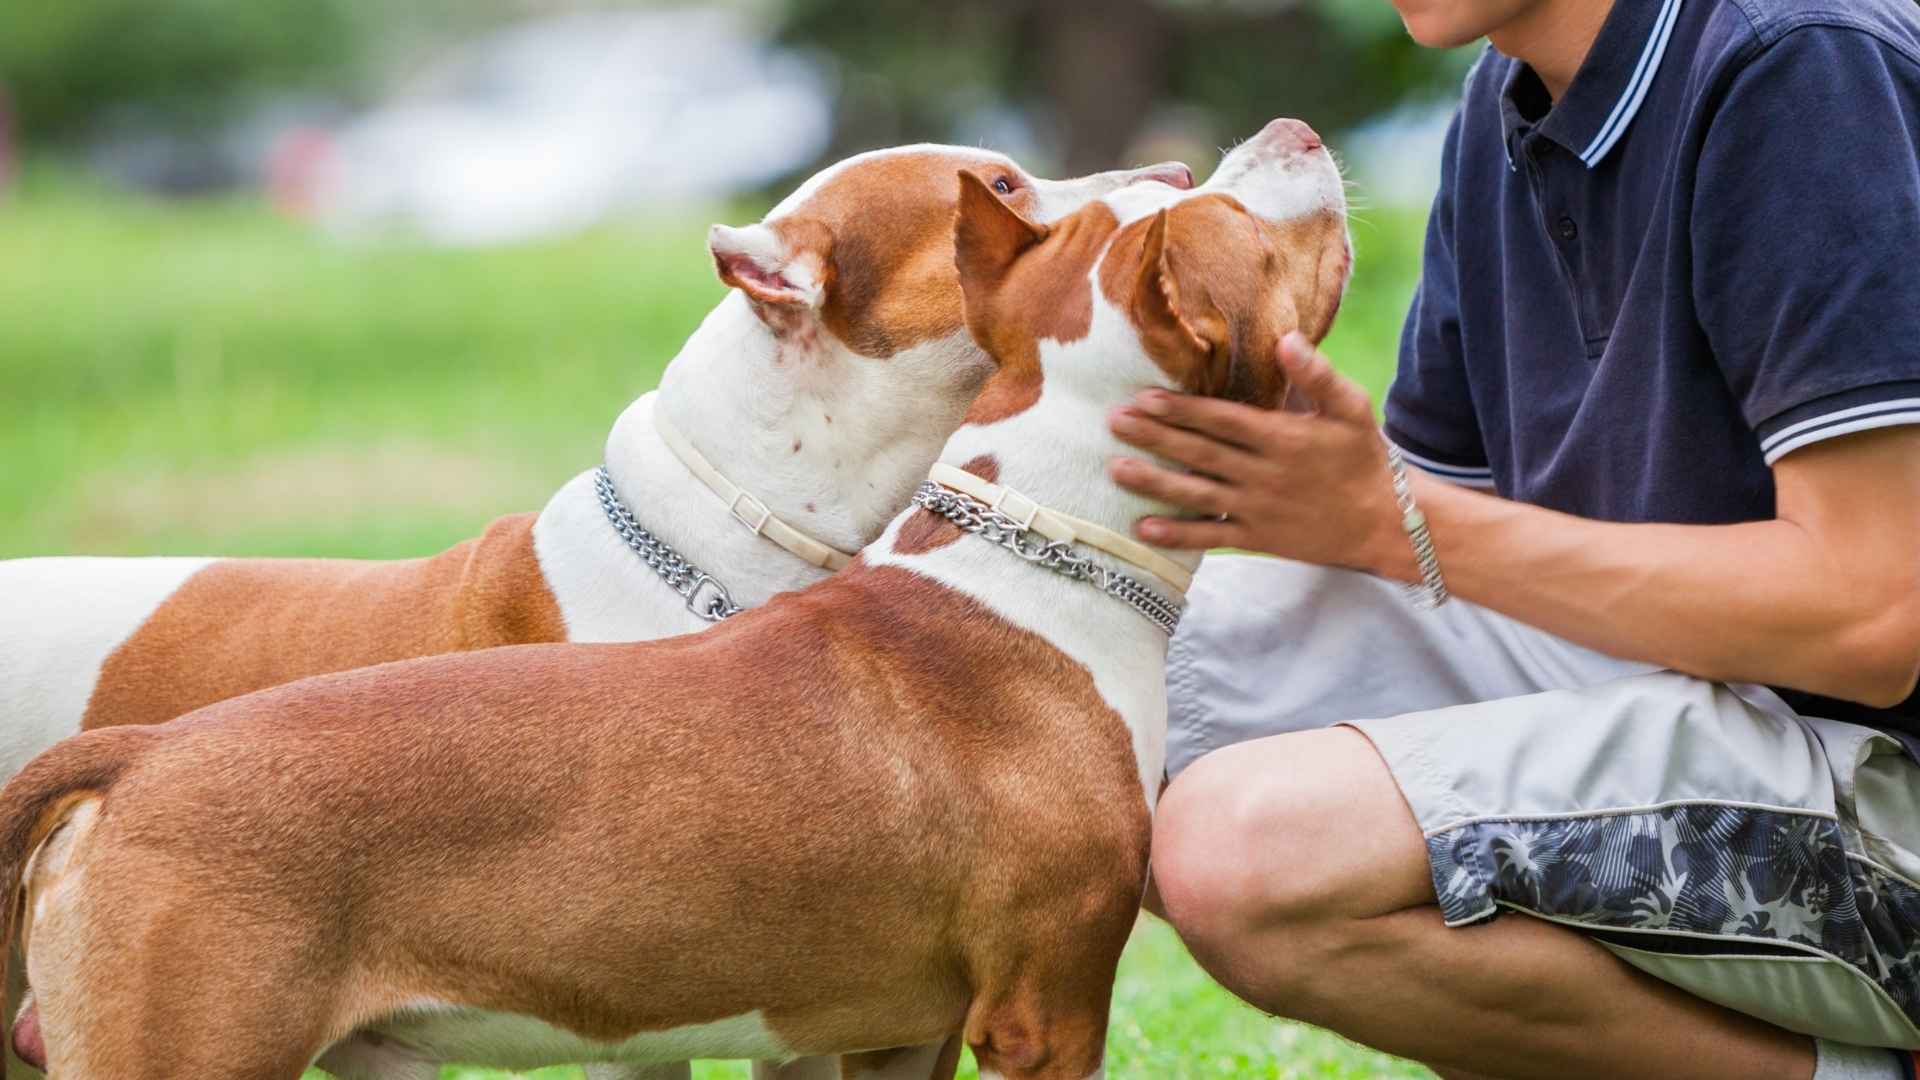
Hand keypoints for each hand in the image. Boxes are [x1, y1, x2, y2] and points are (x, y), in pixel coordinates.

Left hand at [1107, 333, 1417, 579]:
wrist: (1386, 522)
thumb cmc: (1365, 458)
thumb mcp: (1351, 408)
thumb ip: (1317, 374)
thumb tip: (1286, 338)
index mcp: (1282, 437)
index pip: (1221, 420)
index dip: (1181, 409)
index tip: (1143, 397)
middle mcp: (1263, 474)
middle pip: (1199, 453)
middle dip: (1154, 437)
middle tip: (1113, 422)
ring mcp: (1258, 509)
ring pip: (1196, 494)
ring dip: (1153, 482)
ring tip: (1114, 469)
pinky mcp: (1258, 538)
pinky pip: (1212, 537)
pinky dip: (1178, 534)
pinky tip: (1143, 527)